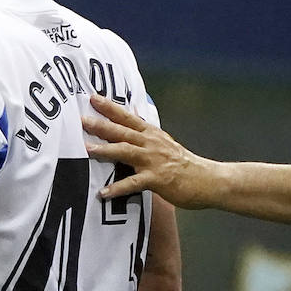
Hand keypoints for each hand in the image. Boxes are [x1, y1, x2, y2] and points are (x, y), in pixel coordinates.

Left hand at [83, 93, 212, 208]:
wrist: (209, 180)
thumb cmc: (182, 163)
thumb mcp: (163, 141)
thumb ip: (145, 131)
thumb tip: (133, 113)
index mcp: (150, 134)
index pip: (127, 117)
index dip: (110, 107)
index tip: (93, 97)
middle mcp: (150, 144)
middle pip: (122, 131)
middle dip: (101, 125)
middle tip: (81, 119)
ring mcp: (153, 161)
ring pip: (126, 152)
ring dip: (105, 150)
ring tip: (86, 150)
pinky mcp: (157, 179)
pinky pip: (134, 183)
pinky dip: (118, 188)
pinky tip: (103, 192)